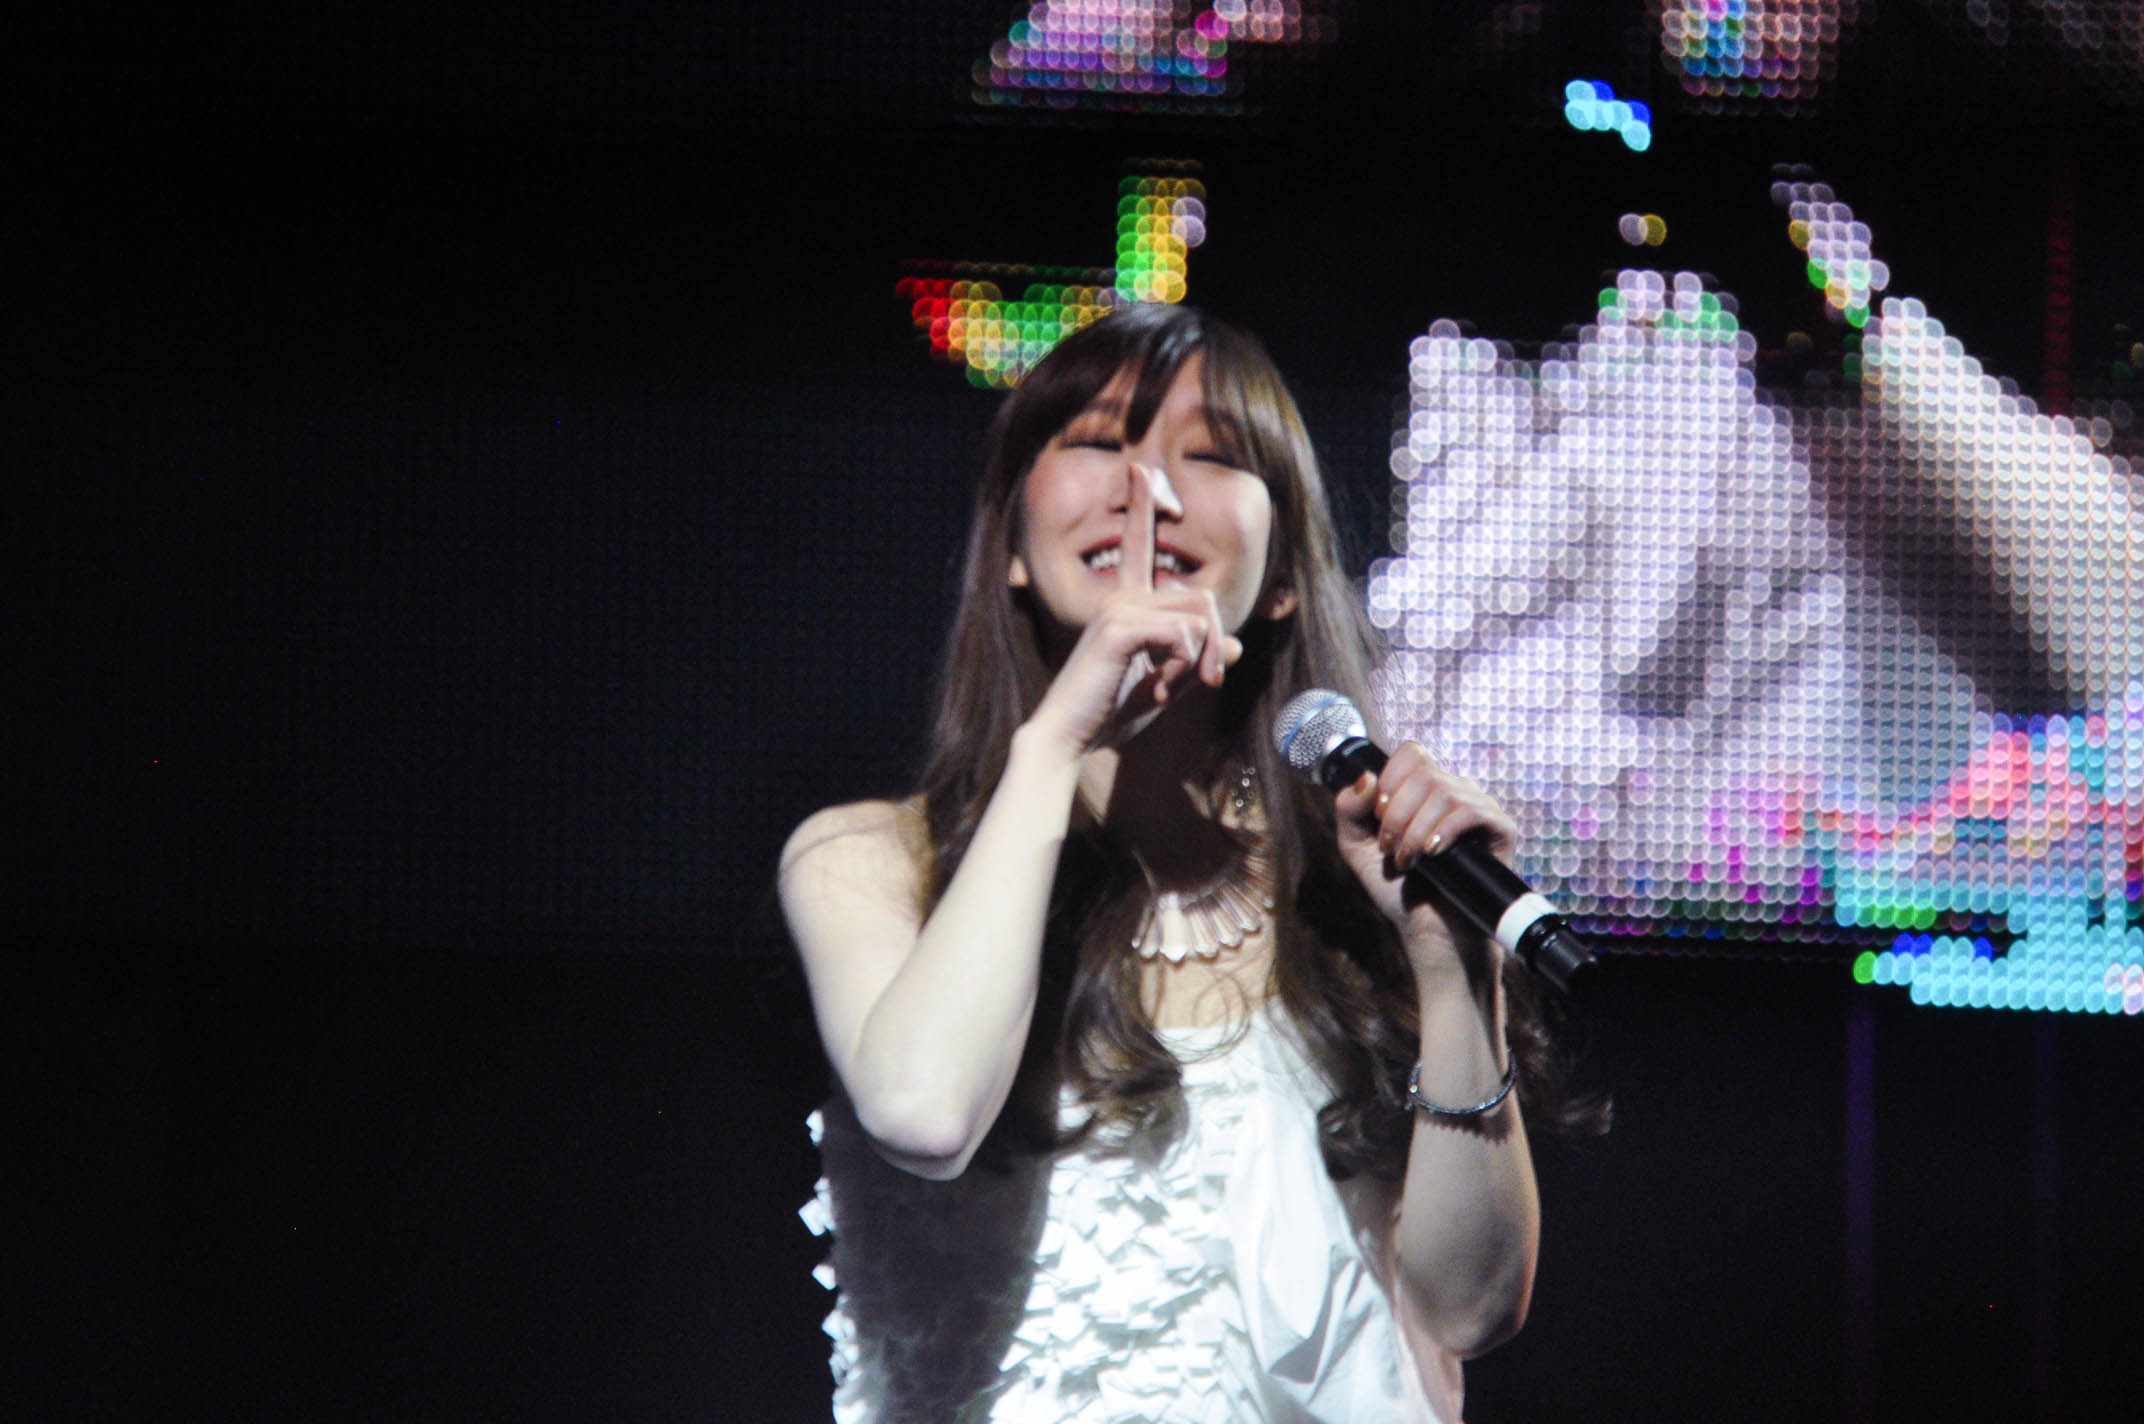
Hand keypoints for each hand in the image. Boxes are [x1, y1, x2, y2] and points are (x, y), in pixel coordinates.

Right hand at [1022, 463, 1242, 756]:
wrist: (1068, 736)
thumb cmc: (1109, 713)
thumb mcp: (1164, 685)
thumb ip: (1196, 662)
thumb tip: (1234, 644)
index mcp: (1125, 603)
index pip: (1137, 544)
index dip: (1141, 506)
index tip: (1139, 468)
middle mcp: (1120, 596)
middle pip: (1200, 599)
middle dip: (1213, 644)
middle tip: (1203, 684)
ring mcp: (1117, 608)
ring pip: (1196, 617)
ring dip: (1198, 660)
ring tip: (1171, 690)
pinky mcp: (1118, 628)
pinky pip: (1181, 634)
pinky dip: (1184, 665)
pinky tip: (1159, 689)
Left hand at [1332, 742, 1518, 971]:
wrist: (1430, 932)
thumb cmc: (1399, 890)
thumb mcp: (1358, 847)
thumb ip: (1349, 810)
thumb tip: (1367, 778)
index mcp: (1424, 790)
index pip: (1412, 754)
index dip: (1389, 779)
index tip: (1377, 817)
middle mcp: (1455, 792)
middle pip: (1424, 771)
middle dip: (1395, 812)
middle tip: (1390, 848)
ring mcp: (1480, 808)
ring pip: (1444, 791)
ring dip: (1415, 829)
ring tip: (1407, 860)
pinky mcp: (1500, 830)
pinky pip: (1471, 810)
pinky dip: (1443, 830)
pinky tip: (1432, 853)